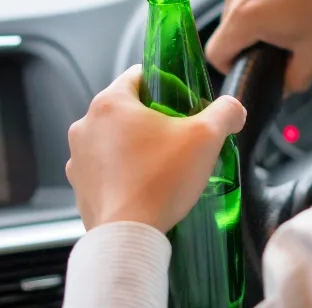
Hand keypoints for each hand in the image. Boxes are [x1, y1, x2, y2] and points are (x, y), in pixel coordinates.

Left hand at [66, 65, 246, 232]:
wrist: (129, 236)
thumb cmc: (162, 181)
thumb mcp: (207, 137)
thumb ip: (225, 112)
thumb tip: (233, 110)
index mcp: (110, 102)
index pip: (139, 75)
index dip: (166, 85)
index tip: (183, 104)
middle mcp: (86, 125)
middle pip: (127, 108)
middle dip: (153, 119)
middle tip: (180, 139)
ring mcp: (78, 157)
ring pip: (114, 139)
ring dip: (136, 146)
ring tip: (163, 166)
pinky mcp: (79, 185)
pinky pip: (105, 168)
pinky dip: (123, 172)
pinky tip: (145, 186)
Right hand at [206, 0, 311, 92]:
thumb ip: (294, 80)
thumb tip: (283, 88)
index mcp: (245, 16)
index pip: (216, 54)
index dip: (231, 69)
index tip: (254, 68)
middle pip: (227, 30)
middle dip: (249, 42)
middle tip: (282, 44)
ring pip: (238, 7)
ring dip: (256, 18)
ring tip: (291, 16)